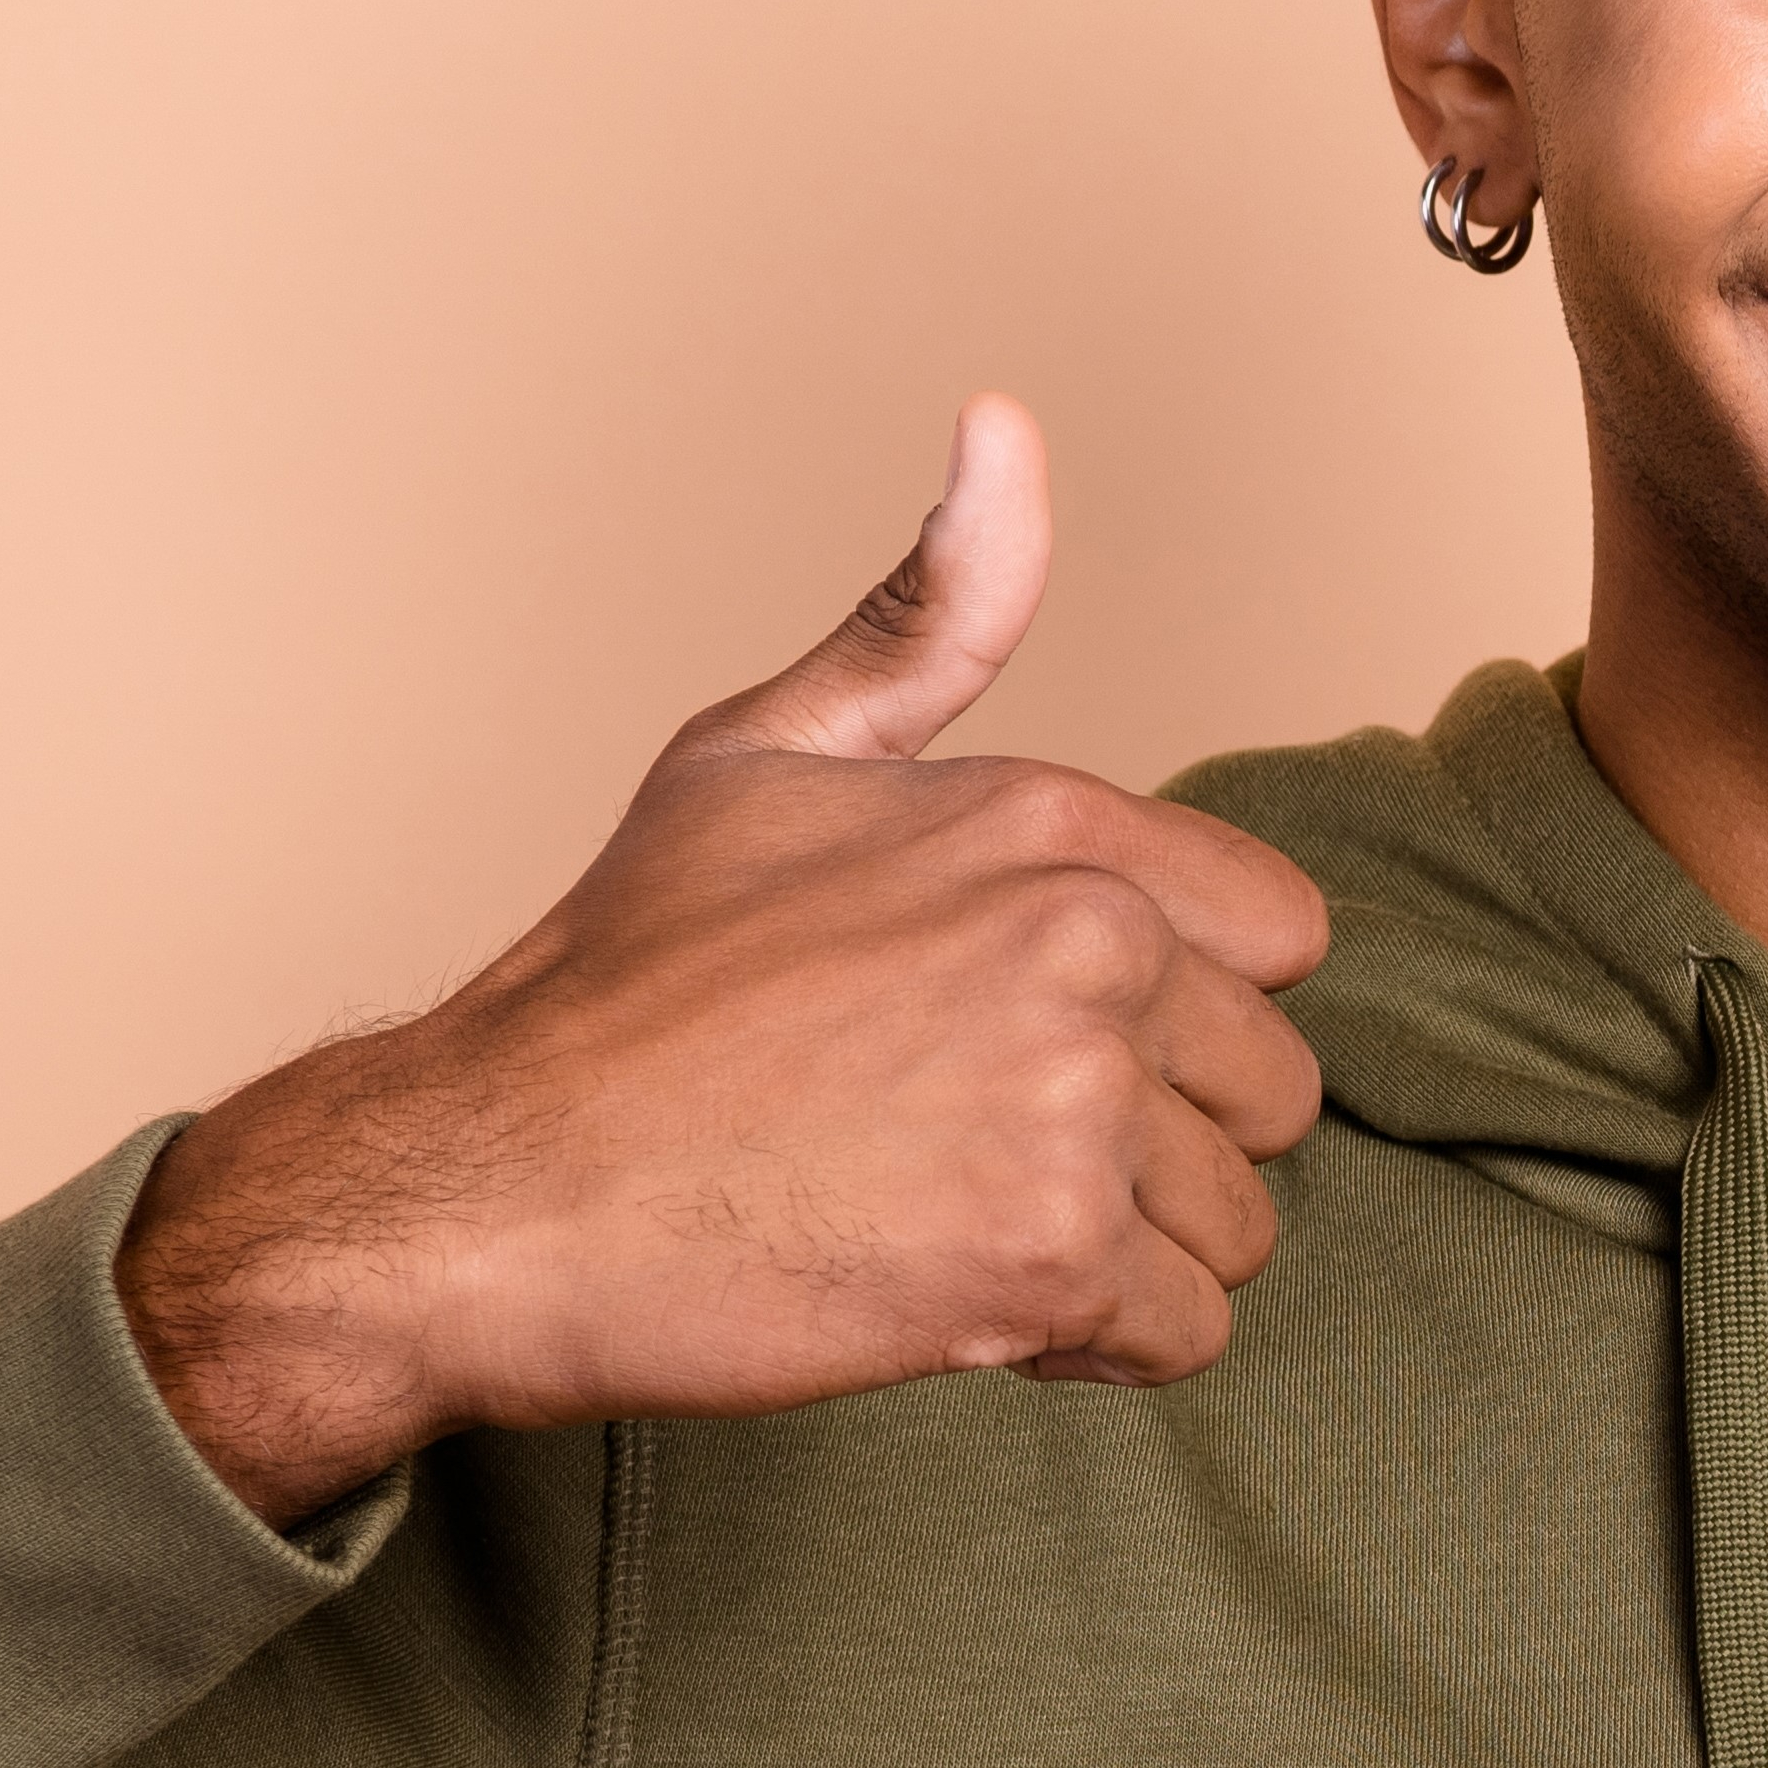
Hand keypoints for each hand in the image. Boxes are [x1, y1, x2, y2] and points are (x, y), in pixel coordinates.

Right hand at [116, 396, 1337, 1520]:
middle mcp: (1088, 947)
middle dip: (1153, 1141)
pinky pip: (1187, 1331)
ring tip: (950, 1218)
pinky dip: (1089, 1344)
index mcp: (1051, 825)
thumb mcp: (765, 752)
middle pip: (1269, 1092)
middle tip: (970, 1146)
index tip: (1027, 1034)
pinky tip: (957, 1299)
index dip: (1169, 1008)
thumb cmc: (622, 983)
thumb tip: (1008, 423)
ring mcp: (1074, 1103)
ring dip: (1121, 1251)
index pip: (1278, 940)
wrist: (488, 1188)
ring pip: (1238, 1222)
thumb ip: (930, 614)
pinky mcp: (1047, 1257)